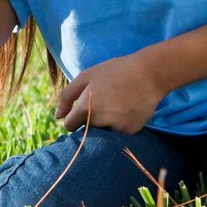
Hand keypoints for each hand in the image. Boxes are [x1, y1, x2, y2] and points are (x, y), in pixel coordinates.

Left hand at [55, 50, 169, 134]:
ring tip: (115, 106)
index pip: (69, 126)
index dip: (74, 117)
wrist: (149, 74)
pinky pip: (118, 134)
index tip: (82, 109)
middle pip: (86, 131)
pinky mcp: (131, 132)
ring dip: (104, 125)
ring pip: (102, 134)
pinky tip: (126, 110)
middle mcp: (100, 122)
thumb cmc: (114, 72)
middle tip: (103, 104)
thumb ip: (67, 97)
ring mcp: (116, 128)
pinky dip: (119, 126)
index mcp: (85, 108)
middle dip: (89, 122)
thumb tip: (57, 117)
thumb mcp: (86, 77)